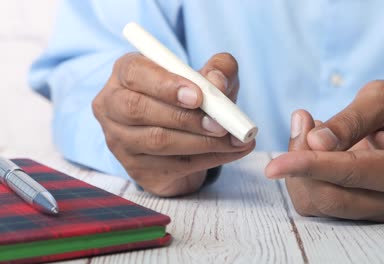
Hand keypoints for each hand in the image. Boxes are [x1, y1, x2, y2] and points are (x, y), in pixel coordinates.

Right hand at [93, 52, 254, 196]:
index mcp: (126, 74)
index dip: (165, 84)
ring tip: (233, 138)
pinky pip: (173, 165)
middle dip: (184, 117)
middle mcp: (113, 106)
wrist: (186, 137)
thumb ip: (218, 69)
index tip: (198, 96)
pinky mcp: (136, 169)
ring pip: (156, 141)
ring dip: (201, 141)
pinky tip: (231, 151)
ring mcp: (120, 141)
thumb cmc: (194, 98)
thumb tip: (218, 82)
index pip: (135, 73)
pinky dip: (209, 158)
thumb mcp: (209, 77)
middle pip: (138, 109)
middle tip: (220, 123)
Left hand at [265, 80, 383, 222]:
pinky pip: (316, 201)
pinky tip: (314, 148)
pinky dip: (303, 175)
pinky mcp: (357, 212)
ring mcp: (376, 211)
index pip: (351, 174)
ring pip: (317, 203)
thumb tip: (315, 142)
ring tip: (311, 128)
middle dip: (301, 160)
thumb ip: (350, 120)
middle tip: (302, 120)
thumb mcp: (383, 98)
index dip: (310, 167)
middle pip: (329, 196)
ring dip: (299, 166)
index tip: (273, 166)